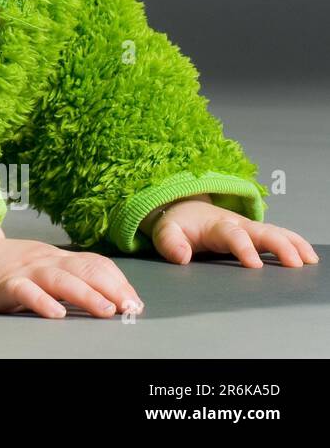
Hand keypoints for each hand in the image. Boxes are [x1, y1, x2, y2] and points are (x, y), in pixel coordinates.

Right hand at [0, 237, 144, 318]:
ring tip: (105, 310)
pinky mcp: (4, 284)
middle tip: (130, 308)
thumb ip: (70, 275)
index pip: (95, 263)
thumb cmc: (5, 266)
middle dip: (112, 289)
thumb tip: (110, 295)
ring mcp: (24, 271)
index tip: (136, 301)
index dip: (119, 281)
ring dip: (86, 294)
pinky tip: (55, 313)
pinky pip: (24, 291)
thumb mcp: (42, 264)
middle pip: (84, 269)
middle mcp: (45, 261)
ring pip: (60, 280)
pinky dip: (41, 301)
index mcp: (57, 257)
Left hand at [144, 194, 320, 267]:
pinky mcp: (256, 234)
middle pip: (262, 232)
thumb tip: (182, 258)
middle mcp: (238, 224)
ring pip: (275, 232)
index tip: (254, 265)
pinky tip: (308, 257)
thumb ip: (170, 243)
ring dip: (293, 244)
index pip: (233, 235)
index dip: (243, 248)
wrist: (185, 209)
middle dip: (280, 246)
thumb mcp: (166, 231)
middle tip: (295, 264)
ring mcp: (249, 229)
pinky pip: (279, 236)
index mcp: (217, 225)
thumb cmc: (179, 224)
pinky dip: (295, 243)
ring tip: (309, 261)